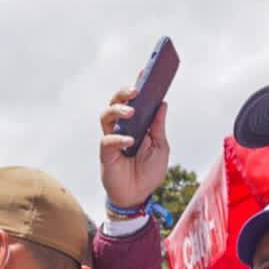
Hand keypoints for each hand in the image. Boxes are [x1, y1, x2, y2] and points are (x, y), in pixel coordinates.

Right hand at [99, 90, 169, 209]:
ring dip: (117, 109)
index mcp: (137, 124)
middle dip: (124, 92)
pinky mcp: (106, 153)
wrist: (138, 197)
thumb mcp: (161, 147)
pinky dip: (119, 139)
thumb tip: (162, 103)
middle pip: (116, 102)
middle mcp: (122, 128)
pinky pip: (108, 140)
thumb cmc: (148, 173)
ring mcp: (113, 139)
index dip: (138, 85)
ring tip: (131, 110)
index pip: (136, 101)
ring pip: (106, 115)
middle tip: (136, 89)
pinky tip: (130, 141)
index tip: (145, 71)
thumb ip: (158, 126)